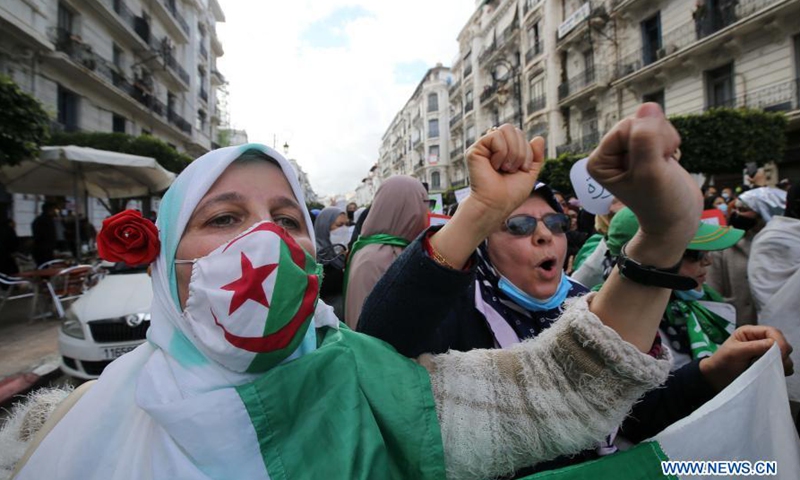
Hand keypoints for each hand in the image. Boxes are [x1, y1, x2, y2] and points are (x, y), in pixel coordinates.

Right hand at [465, 124, 544, 225]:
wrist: (497, 204)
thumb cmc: (511, 193)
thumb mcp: (529, 173)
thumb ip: (536, 156)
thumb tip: (538, 137)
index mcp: (505, 150)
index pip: (520, 135)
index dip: (527, 150)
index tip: (522, 169)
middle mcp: (493, 147)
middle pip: (514, 129)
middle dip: (521, 150)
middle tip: (513, 169)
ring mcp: (484, 147)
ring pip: (506, 129)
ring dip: (512, 152)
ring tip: (505, 168)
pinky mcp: (475, 150)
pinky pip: (495, 135)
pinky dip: (501, 152)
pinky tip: (494, 166)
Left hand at [587, 103, 701, 247]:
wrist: (679, 218)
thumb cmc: (662, 202)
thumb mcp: (651, 172)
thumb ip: (646, 139)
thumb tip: (647, 105)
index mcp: (599, 161)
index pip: (624, 128)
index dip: (646, 142)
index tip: (651, 166)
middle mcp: (609, 154)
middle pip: (637, 122)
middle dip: (657, 139)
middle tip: (660, 164)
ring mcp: (626, 150)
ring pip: (650, 122)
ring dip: (665, 139)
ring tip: (664, 163)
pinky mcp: (644, 146)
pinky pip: (659, 126)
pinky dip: (670, 141)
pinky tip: (667, 159)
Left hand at [699, 325, 793, 391]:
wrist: (716, 378)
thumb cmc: (722, 361)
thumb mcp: (735, 352)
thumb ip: (754, 347)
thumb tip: (774, 344)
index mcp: (751, 333)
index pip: (773, 332)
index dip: (780, 342)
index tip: (781, 354)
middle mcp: (760, 341)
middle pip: (782, 343)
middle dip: (782, 354)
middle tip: (776, 365)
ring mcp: (765, 354)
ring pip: (784, 355)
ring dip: (783, 363)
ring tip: (772, 371)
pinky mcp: (768, 365)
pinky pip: (782, 366)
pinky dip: (781, 370)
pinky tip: (773, 375)